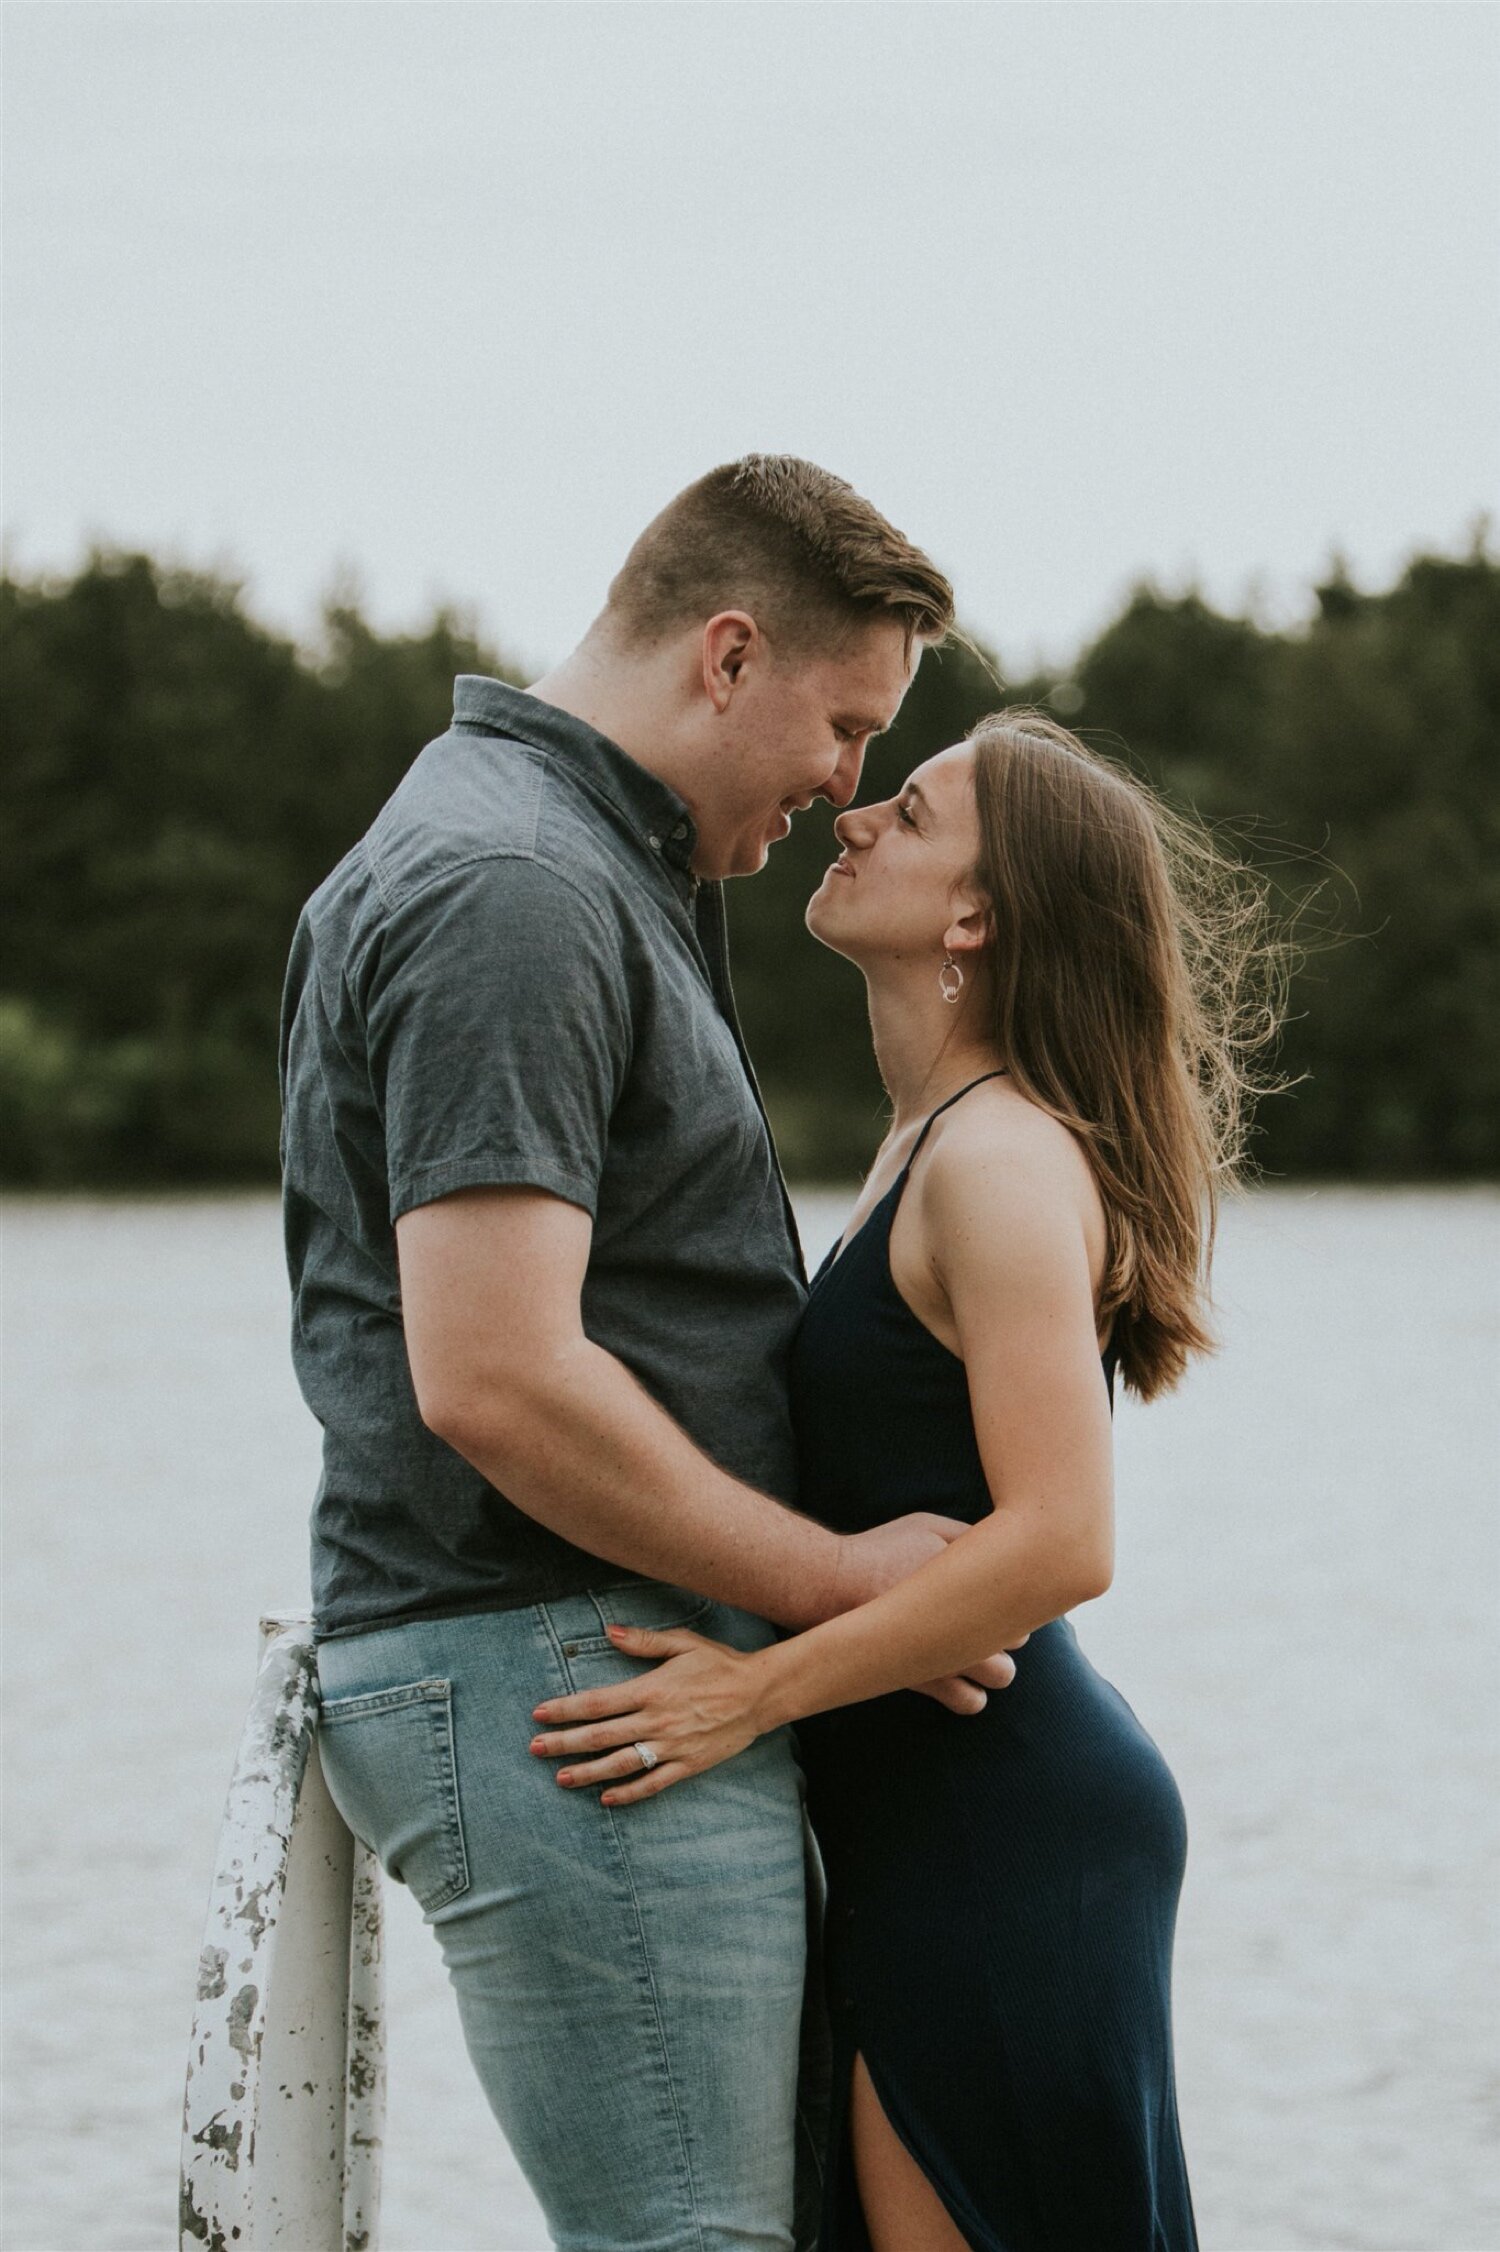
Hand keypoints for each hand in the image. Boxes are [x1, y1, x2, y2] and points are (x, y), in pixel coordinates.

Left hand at [529, 1623, 766, 1806]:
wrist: (760, 1693)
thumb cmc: (719, 1664)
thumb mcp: (682, 1643)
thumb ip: (643, 1640)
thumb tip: (607, 1632)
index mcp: (651, 1690)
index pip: (597, 1703)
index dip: (565, 1709)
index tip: (539, 1714)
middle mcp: (657, 1721)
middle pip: (600, 1735)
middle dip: (564, 1743)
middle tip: (535, 1749)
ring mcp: (671, 1746)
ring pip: (620, 1764)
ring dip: (588, 1772)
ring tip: (561, 1779)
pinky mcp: (688, 1765)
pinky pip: (652, 1783)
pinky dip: (628, 1793)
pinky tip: (606, 1799)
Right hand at [826, 1515, 1026, 1713]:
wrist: (831, 1587)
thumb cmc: (879, 1551)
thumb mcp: (927, 1525)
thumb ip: (967, 1536)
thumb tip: (995, 1544)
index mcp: (977, 1582)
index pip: (1022, 1595)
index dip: (1012, 1591)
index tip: (993, 1587)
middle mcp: (973, 1623)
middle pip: (1020, 1636)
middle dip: (1007, 1629)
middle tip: (981, 1618)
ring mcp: (954, 1657)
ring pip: (1003, 1676)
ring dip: (996, 1667)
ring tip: (975, 1653)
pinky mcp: (930, 1683)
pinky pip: (970, 1703)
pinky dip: (972, 1696)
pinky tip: (958, 1677)